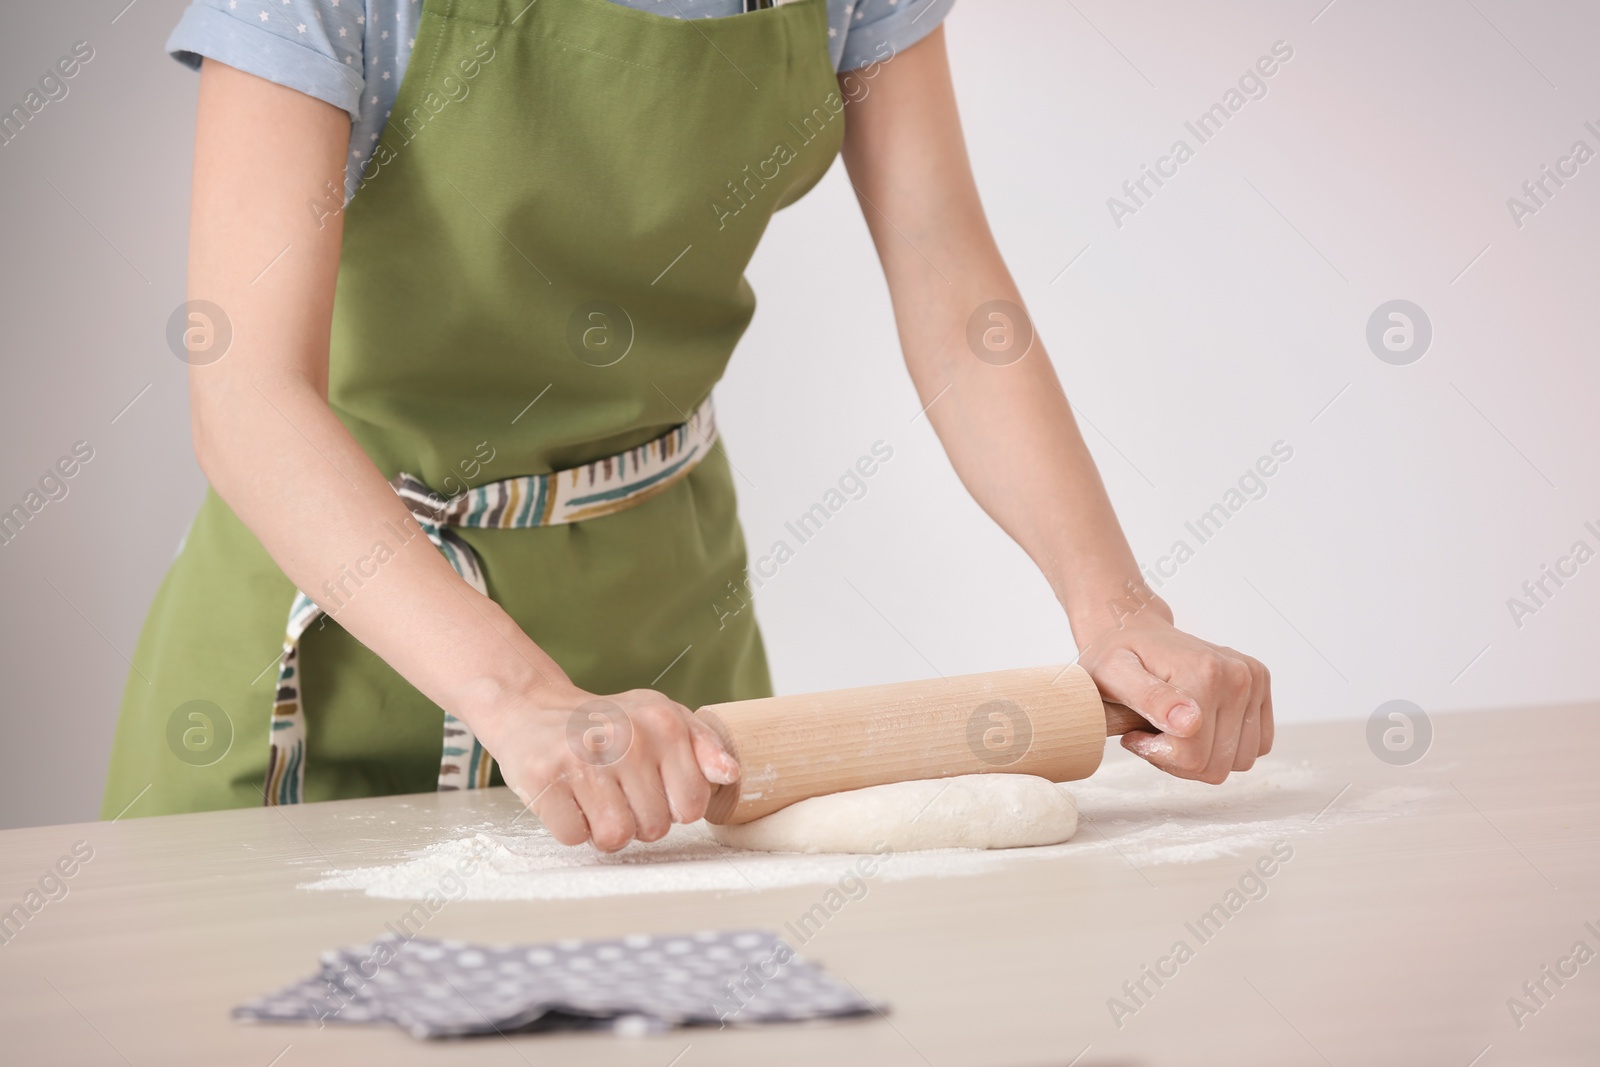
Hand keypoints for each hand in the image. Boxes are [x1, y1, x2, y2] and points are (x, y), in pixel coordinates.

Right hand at [477, 685, 739, 851]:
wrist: (534, 708)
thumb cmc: (607, 723)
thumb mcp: (662, 719)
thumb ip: (704, 745)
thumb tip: (731, 773)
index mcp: (663, 723)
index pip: (692, 805)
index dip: (674, 806)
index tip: (653, 786)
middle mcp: (625, 738)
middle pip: (655, 827)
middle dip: (638, 818)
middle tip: (617, 789)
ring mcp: (582, 758)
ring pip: (615, 837)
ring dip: (605, 828)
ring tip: (595, 797)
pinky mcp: (543, 778)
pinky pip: (574, 837)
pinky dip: (572, 826)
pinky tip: (568, 797)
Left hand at [1078, 612, 1272, 783]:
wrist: (1135, 630)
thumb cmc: (1118, 655)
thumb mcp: (1115, 674)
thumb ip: (1150, 698)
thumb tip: (1191, 723)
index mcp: (1205, 673)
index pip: (1193, 757)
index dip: (1158, 755)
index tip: (1135, 735)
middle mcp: (1238, 675)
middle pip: (1217, 766)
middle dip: (1180, 760)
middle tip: (1153, 735)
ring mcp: (1254, 679)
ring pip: (1237, 761)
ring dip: (1203, 756)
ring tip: (1172, 731)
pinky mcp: (1260, 686)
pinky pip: (1255, 746)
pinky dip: (1225, 747)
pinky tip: (1195, 729)